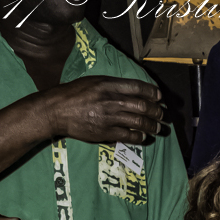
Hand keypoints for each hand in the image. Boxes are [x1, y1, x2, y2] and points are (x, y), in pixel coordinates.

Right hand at [42, 76, 164, 145]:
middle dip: (156, 111)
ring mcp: (109, 117)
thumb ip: (112, 85)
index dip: (152, 92)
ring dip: (151, 126)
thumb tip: (132, 91)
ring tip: (157, 128)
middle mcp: (111, 100)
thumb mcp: (93, 82)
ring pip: (138, 122)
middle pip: (142, 106)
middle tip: (162, 115)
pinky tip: (143, 137)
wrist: (57, 110)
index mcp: (108, 84)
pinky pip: (127, 136)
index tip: (160, 96)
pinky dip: (138, 137)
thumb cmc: (74, 94)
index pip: (137, 87)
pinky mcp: (105, 132)